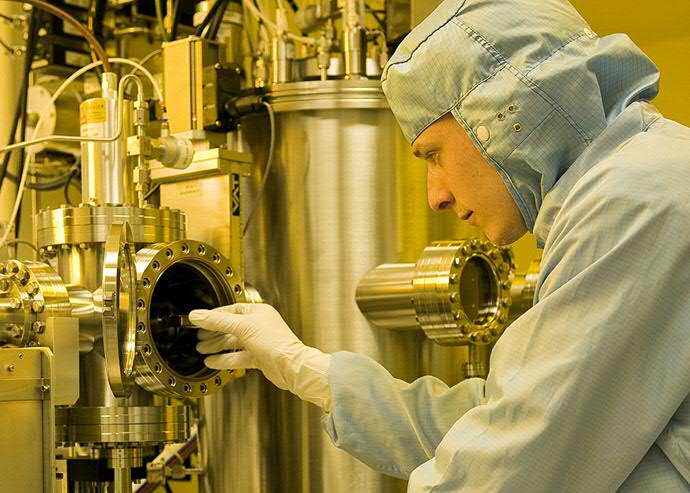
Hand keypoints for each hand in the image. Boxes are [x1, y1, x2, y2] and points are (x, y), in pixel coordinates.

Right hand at [189, 303, 331, 408]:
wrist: (291, 366)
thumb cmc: (275, 343)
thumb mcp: (242, 327)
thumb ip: (218, 322)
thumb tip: (198, 315)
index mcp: (258, 312)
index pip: (231, 310)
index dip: (214, 315)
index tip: (199, 319)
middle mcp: (259, 325)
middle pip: (231, 327)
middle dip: (213, 332)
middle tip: (198, 336)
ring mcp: (259, 342)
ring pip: (233, 343)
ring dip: (216, 346)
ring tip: (201, 349)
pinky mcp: (259, 357)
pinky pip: (237, 357)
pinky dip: (224, 359)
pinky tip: (212, 361)